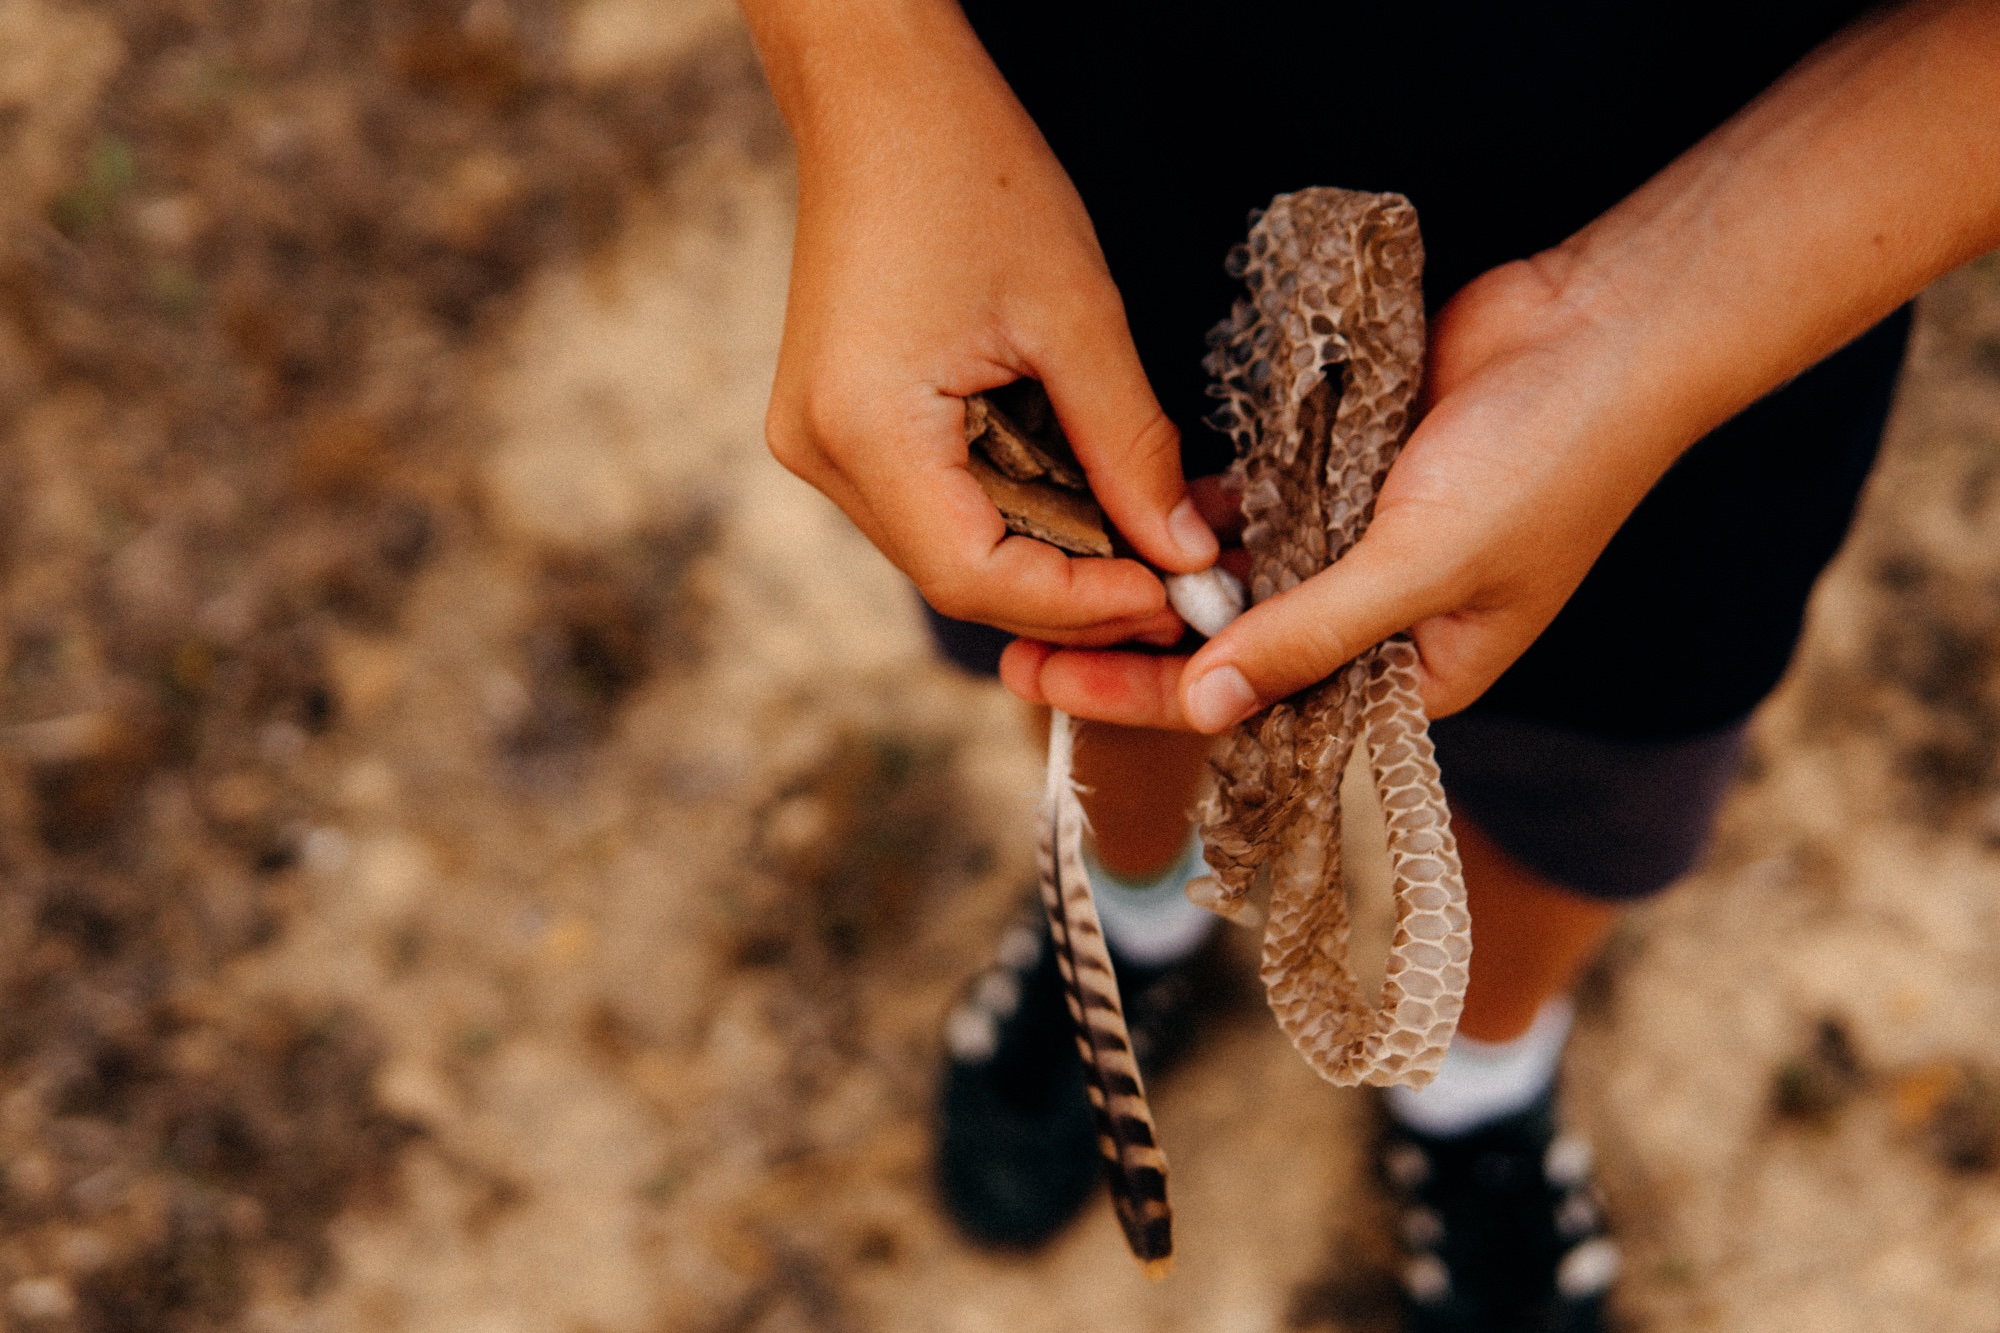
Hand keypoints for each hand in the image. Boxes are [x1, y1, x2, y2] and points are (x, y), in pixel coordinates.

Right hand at [744, 0, 1216, 647]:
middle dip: (1073, 592)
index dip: (1079, 605)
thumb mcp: (1077, 316)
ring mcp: (817, 443)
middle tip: (1174, 578)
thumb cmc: (971, 175)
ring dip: (1047, 558)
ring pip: (945, 549)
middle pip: (957, 577)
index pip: (974, 577)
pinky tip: (1080, 495)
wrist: (878, 97)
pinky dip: (1011, 513)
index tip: (1172, 594)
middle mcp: (822, 453)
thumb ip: (1130, 446)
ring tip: (1142, 540)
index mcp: (867, 427)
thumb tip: (1183, 553)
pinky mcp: (834, 427)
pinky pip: (929, 505)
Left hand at [1001, 258, 1659, 724]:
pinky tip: (1121, 508)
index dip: (1151, 702)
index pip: (1258, 712)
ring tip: (1049, 577)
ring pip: (1232, 582)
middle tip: (1015, 643)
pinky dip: (1195, 509)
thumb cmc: (1549, 463)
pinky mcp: (1338, 472)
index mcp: (1409, 678)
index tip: (1054, 689)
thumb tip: (1208, 706)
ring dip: (1151, 580)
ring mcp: (1351, 544)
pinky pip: (1250, 505)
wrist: (1605, 326)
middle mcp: (1371, 623)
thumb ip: (1313, 635)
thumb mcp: (1424, 566)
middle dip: (1128, 650)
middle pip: (1228, 654)